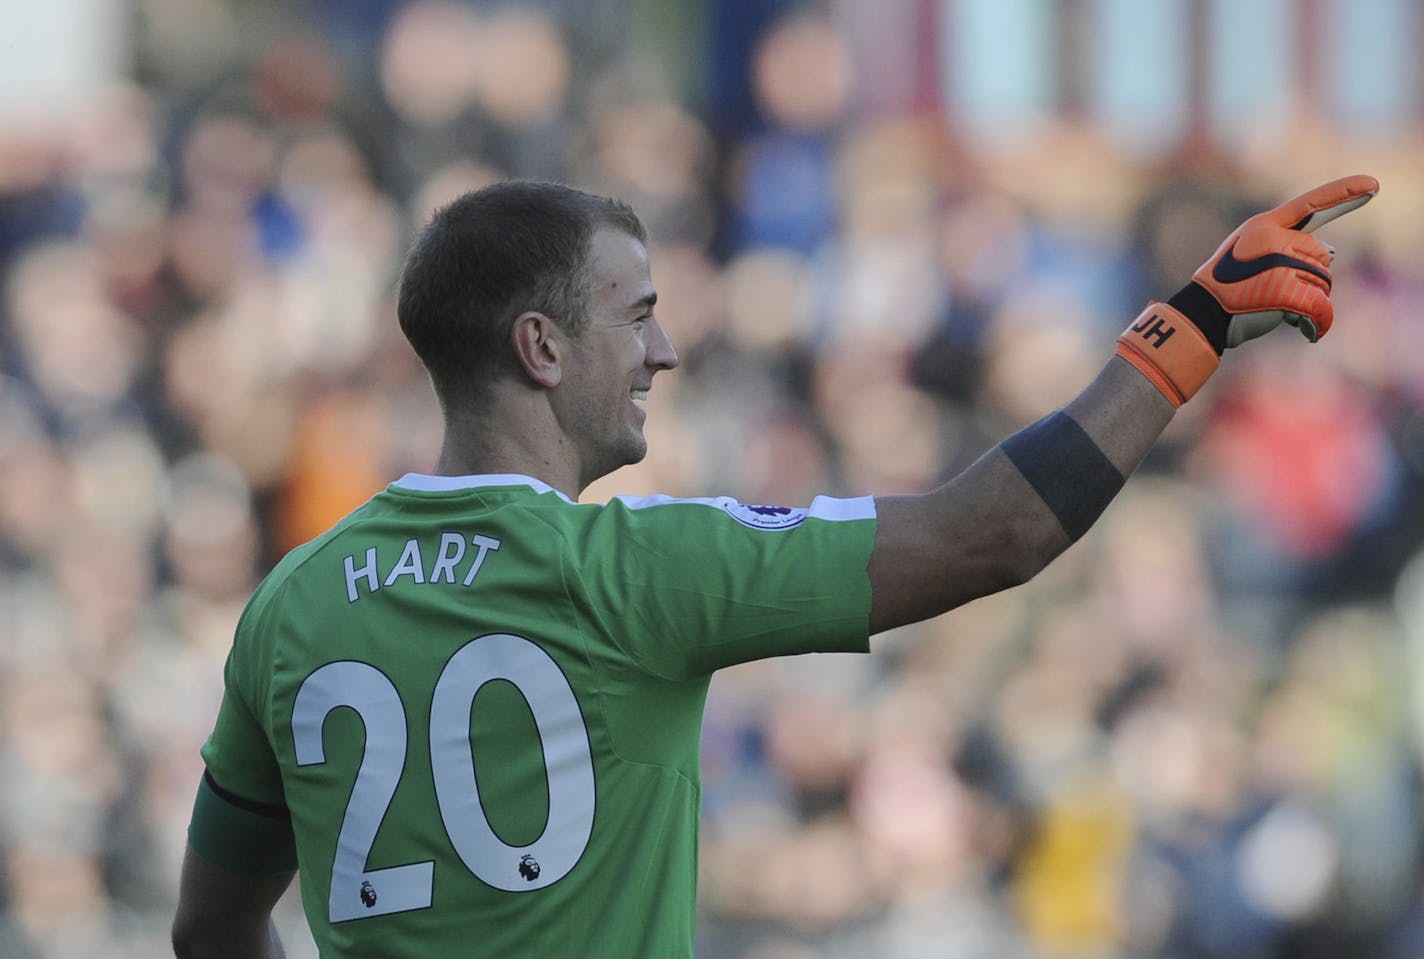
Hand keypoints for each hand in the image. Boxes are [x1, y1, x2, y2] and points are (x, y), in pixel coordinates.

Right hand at [1115, 175, 1377, 405]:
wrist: (1200, 316)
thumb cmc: (1225, 290)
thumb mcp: (1250, 258)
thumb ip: (1287, 249)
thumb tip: (1335, 253)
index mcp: (1263, 226)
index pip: (1309, 204)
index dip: (1343, 193)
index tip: (1375, 186)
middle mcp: (1274, 239)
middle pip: (1322, 256)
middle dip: (1311, 278)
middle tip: (1279, 294)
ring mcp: (1280, 263)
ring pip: (1324, 282)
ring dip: (1311, 302)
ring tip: (1279, 311)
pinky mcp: (1285, 290)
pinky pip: (1321, 307)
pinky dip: (1320, 323)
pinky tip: (1310, 333)